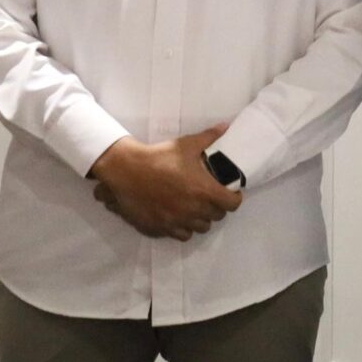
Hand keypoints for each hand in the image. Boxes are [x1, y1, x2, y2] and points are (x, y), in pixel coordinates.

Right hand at [89, 124, 235, 239]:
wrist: (127, 171)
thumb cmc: (160, 157)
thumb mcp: (186, 144)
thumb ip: (209, 137)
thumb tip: (225, 125)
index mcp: (204, 190)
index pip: (232, 204)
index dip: (234, 198)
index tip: (230, 192)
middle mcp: (193, 210)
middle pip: (217, 216)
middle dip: (217, 207)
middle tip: (211, 198)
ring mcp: (177, 221)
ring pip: (200, 228)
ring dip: (202, 219)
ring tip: (196, 208)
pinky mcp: (162, 228)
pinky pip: (182, 235)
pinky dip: (185, 228)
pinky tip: (181, 218)